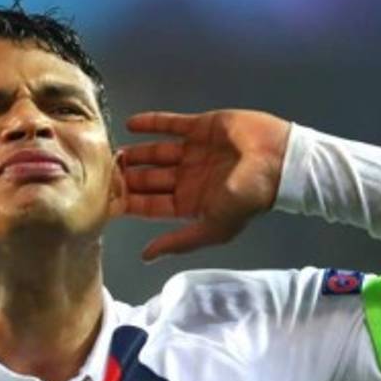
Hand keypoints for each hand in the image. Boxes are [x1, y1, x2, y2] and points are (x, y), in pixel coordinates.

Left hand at [121, 109, 289, 260]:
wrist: (277, 160)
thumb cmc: (247, 197)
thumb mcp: (213, 227)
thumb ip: (179, 241)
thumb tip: (146, 257)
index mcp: (190, 202)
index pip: (151, 204)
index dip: (129, 202)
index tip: (105, 200)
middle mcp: (189, 177)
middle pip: (150, 179)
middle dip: (128, 178)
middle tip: (102, 174)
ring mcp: (194, 151)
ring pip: (156, 152)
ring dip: (136, 152)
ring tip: (114, 152)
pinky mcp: (200, 127)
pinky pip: (171, 124)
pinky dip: (151, 123)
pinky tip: (131, 124)